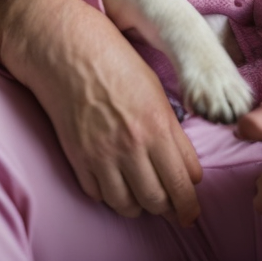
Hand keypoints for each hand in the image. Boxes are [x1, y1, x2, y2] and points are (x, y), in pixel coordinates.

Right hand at [0, 0, 202, 224]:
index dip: (191, 200)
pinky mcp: (78, 160)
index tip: (191, 204)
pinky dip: (111, 196)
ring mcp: (103, 156)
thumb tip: (184, 166)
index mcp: (158, 125)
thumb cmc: (117, 63)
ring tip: (144, 197)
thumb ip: (171, 131)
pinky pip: (99, 196)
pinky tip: (117, 185)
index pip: (184, 180)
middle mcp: (133, 146)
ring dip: (139, 206)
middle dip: (170, 208)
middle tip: (173, 207)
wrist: (70, 52)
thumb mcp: (156, 91)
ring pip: (128, 206)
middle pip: (159, 200)